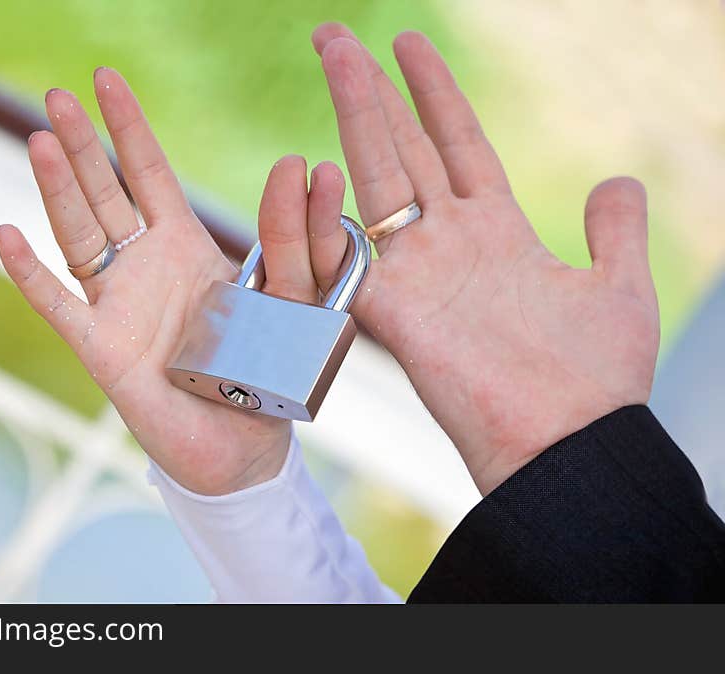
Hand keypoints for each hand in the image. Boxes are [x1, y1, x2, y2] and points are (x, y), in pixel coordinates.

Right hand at [0, 68, 344, 494]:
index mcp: (185, 250)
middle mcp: (144, 270)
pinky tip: (6, 235)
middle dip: (82, 145)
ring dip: (59, 191)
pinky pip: (62, 308)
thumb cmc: (265, 373)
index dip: (128, 129)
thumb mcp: (290, 299)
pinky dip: (33, 276)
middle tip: (57, 94)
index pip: (150, 176)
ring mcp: (118, 308)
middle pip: (104, 195)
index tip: (107, 79)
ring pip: (79, 237)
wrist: (242, 448)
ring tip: (40, 139)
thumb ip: (292, 241)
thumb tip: (300, 164)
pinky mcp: (103, 352)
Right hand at [308, 24, 659, 494]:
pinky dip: (325, 216)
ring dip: (354, 114)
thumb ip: (614, 230)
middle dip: (371, 89)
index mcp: (498, 232)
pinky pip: (346, 255)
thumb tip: (619, 180)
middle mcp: (449, 244)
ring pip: (375, 175)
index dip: (434, 94)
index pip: (457, 144)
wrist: (565, 445)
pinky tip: (311, 162)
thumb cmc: (595, 380)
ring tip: (334, 53)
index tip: (409, 44)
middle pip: (402, 147)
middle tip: (336, 36)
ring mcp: (417, 273)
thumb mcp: (619, 287)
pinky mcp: (392, 312)